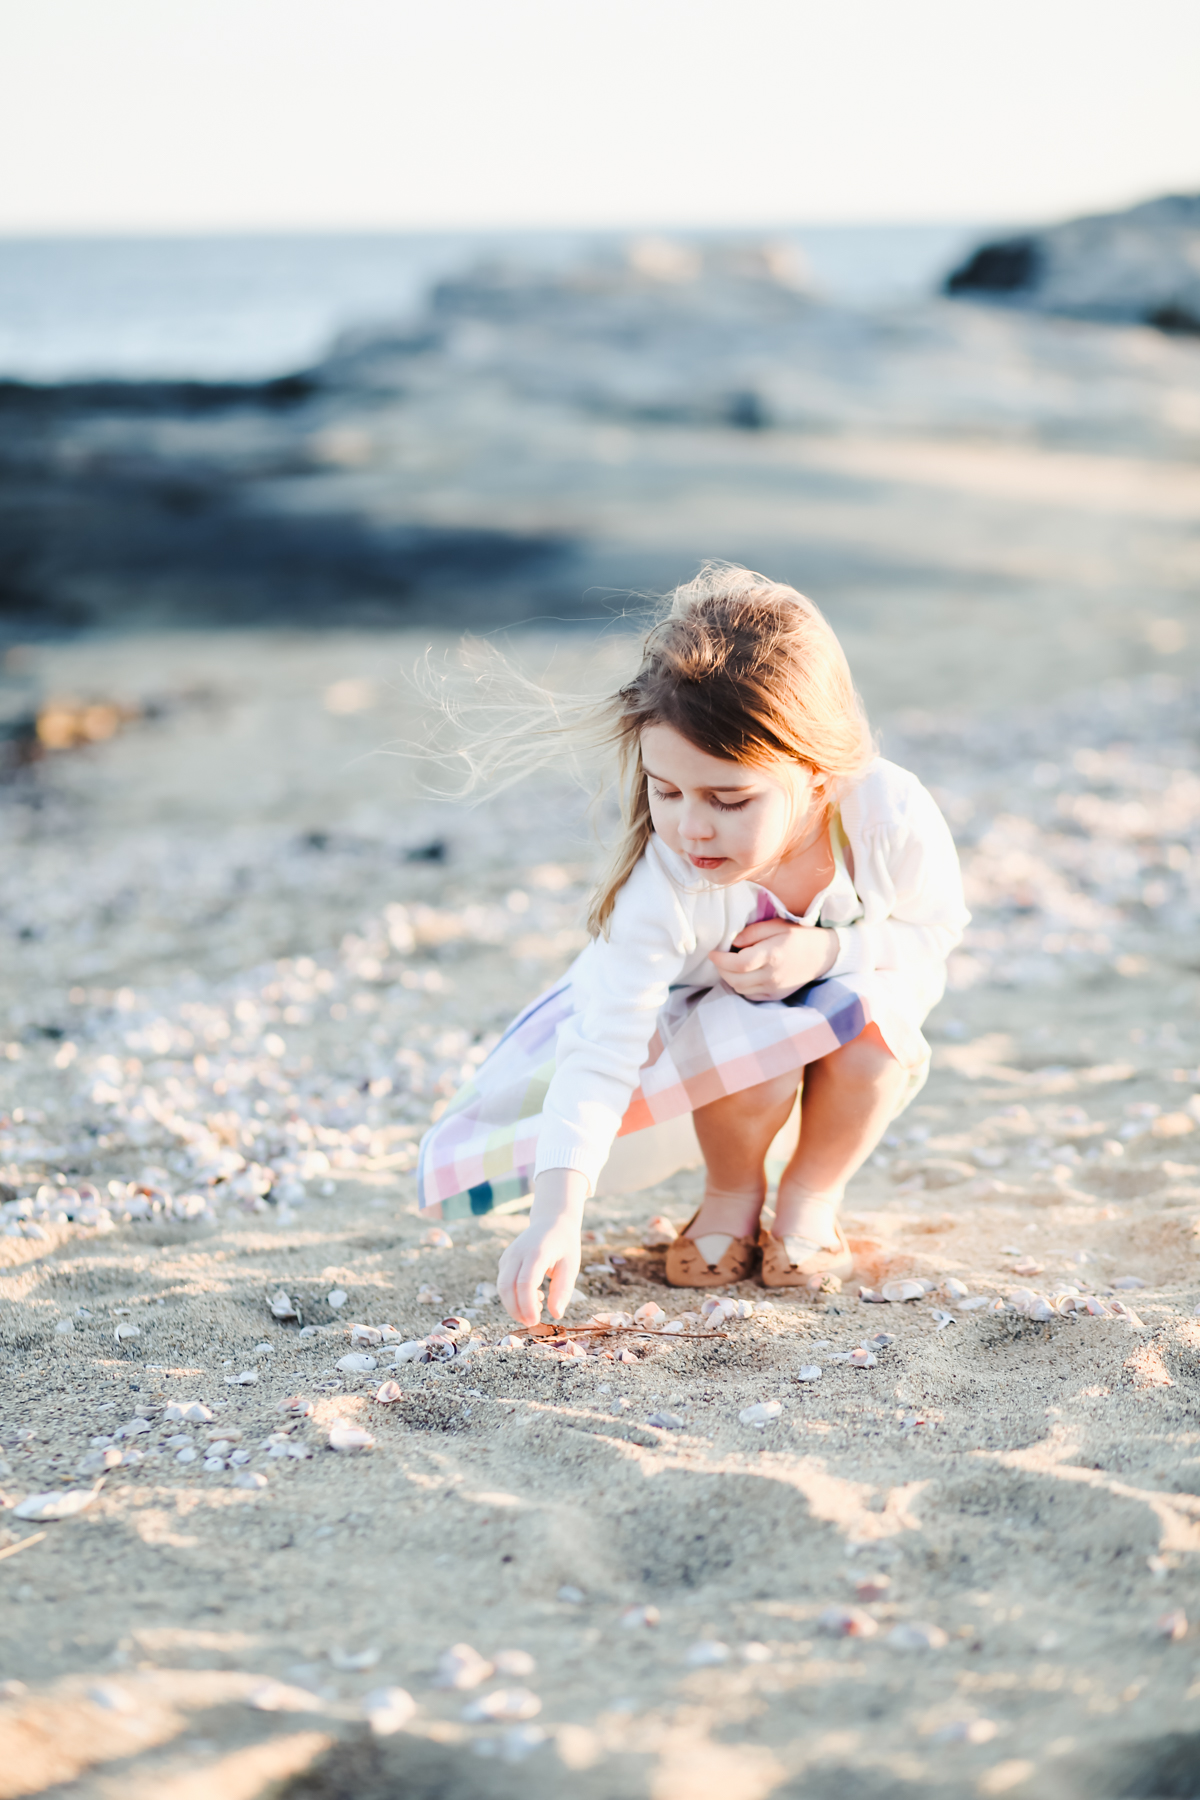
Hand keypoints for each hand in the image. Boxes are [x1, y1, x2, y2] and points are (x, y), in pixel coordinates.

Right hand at [497, 1169, 588, 1324]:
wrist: (552, 1221)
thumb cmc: (564, 1245)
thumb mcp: (571, 1266)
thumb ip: (563, 1290)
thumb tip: (556, 1314)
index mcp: (536, 1252)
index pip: (524, 1283)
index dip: (527, 1305)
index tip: (536, 1321)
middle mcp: (518, 1253)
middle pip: (506, 1287)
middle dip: (516, 1310)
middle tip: (534, 1322)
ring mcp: (508, 1256)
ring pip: (502, 1287)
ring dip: (514, 1305)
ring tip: (538, 1308)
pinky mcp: (505, 1261)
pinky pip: (504, 1284)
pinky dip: (514, 1297)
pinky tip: (534, 1297)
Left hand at [708, 918, 836, 1000]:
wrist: (824, 955)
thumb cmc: (799, 936)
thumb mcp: (777, 925)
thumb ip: (753, 932)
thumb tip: (733, 942)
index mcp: (772, 955)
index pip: (738, 963)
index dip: (720, 959)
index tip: (712, 952)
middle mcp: (773, 975)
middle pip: (735, 980)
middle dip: (721, 970)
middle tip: (719, 959)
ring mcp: (775, 989)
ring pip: (740, 989)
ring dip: (730, 978)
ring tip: (731, 965)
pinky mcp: (776, 996)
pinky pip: (750, 995)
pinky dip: (742, 986)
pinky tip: (744, 975)